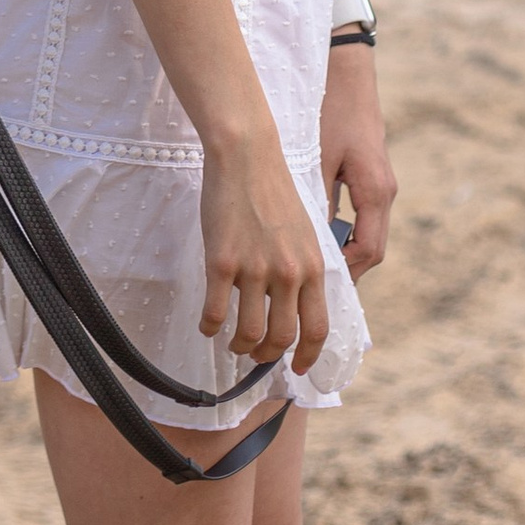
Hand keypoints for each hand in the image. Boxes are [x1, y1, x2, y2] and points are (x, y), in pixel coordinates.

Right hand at [198, 128, 329, 374]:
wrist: (246, 155)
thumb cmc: (273, 188)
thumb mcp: (305, 231)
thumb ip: (304, 267)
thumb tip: (297, 302)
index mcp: (313, 266)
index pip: (317, 328)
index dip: (308, 356)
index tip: (299, 369)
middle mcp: (288, 273)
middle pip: (282, 337)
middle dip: (268, 355)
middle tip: (256, 355)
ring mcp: (255, 269)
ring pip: (250, 332)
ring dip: (240, 347)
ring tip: (232, 343)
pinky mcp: (222, 261)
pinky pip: (215, 312)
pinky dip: (210, 327)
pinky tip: (207, 325)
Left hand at [322, 47, 395, 279]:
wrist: (345, 71)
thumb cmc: (330, 110)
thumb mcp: (317, 157)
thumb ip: (316, 199)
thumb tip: (306, 242)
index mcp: (376, 191)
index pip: (368, 250)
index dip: (345, 273)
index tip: (318, 287)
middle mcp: (384, 192)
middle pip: (371, 247)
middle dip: (346, 269)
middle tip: (314, 287)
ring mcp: (380, 184)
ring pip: (367, 232)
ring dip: (345, 251)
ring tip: (313, 268)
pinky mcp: (370, 175)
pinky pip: (362, 215)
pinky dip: (344, 231)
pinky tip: (316, 234)